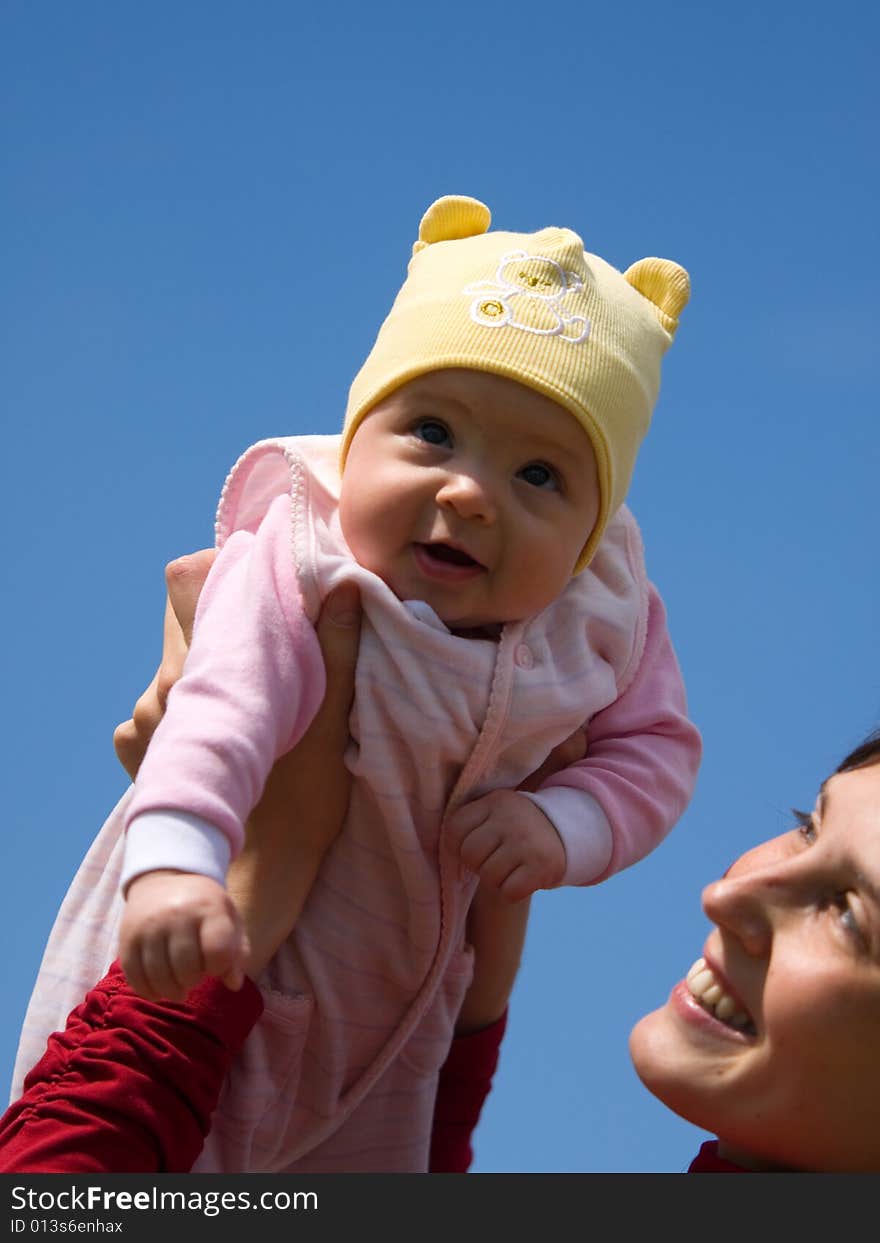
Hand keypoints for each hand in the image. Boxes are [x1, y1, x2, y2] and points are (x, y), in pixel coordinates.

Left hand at [114, 549, 361, 984]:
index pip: (186, 580)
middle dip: (219, 614)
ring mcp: (145, 725)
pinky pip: (155, 709)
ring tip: (254, 688)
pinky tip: (226, 729)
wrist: (249, 887)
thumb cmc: (296, 811)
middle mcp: (162, 690)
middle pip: (177, 616)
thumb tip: (348, 589)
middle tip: (268, 634)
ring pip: (172, 663)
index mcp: (206, 671)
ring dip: (207, 663)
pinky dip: (187, 707)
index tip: (259, 578)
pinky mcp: (140, 757)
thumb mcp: (332, 728)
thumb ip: (338, 654)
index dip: (221, 568)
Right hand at [119, 870, 246, 1000]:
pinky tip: (158, 992)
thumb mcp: (228, 919)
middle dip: (194, 980)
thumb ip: (237, 952)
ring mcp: (149, 926)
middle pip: (186, 968)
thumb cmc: (203, 906)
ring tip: (179, 989)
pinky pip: (134, 976)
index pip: (217, 950)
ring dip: (172, 991)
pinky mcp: (127, 938)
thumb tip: (234, 985)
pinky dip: (147, 991)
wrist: (163, 881)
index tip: (216, 965)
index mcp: (208, 908)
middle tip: (195, 977)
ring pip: (159, 975)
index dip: (220, 967)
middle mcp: (176, 915)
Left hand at [446, 789, 565, 902]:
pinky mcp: (541, 866)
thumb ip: (472, 823)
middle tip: (495, 860)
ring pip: (488, 875)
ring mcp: (526, 842)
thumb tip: (445, 850)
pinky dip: (512, 892)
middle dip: (478, 864)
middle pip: (469, 854)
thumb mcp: (497, 813)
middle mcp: (510, 818)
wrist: (567, 832)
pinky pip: (508, 892)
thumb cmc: (518, 829)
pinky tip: (522, 878)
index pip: (455, 828)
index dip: (458, 845)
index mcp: (494, 802)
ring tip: (511, 868)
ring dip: (496, 879)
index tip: (475, 847)